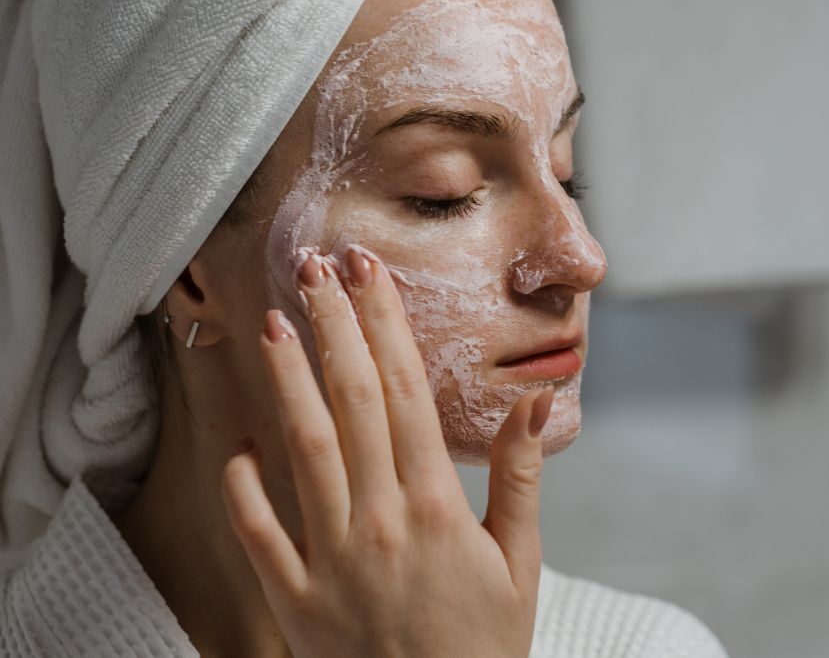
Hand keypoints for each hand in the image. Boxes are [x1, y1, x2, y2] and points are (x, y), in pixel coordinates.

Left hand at [220, 248, 554, 657]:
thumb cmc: (484, 645)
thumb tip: (530, 403)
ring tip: (276, 323)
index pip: (407, 391)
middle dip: (334, 326)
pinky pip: (257, 531)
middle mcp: (381, 520)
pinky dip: (243, 484)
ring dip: (287, 380)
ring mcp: (331, 558)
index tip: (369, 273)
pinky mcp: (295, 599)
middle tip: (314, 267)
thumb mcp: (520, 564)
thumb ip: (520, 479)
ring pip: (303, 449)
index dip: (385, 324)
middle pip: (354, 401)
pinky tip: (240, 441)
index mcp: (437, 505)